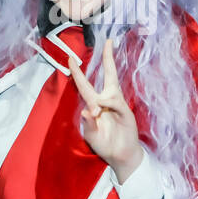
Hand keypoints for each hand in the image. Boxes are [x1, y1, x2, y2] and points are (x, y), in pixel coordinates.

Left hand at [68, 38, 142, 179]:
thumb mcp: (91, 137)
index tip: (71, 58)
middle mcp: (106, 101)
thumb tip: (87, 111)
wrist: (121, 156)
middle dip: (108, 58)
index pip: (85, 84)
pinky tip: (102, 110)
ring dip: (103, 98)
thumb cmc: (105, 144)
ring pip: (112, 88)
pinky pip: (116, 103)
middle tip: (109, 42)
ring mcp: (117, 105)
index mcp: (94, 104)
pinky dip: (109, 104)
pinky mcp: (126, 112)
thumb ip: (88, 125)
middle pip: (108, 75)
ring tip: (97, 114)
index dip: (78, 72)